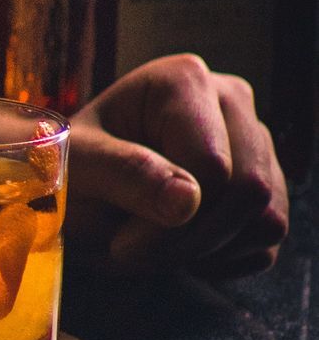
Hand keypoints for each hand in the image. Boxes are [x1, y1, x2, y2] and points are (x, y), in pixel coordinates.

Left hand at [64, 55, 287, 277]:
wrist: (77, 191)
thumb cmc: (72, 168)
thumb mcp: (78, 168)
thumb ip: (126, 173)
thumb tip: (188, 199)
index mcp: (183, 81)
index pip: (212, 166)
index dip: (171, 221)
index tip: (121, 242)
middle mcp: (230, 102)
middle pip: (250, 191)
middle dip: (190, 239)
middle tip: (135, 250)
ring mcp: (255, 144)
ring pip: (267, 220)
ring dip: (205, 251)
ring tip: (153, 242)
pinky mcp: (266, 187)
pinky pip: (267, 242)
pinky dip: (222, 258)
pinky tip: (178, 243)